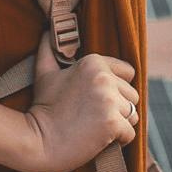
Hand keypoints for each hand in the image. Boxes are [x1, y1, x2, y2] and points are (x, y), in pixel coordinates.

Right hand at [20, 53, 139, 171]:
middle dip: (119, 108)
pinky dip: (119, 140)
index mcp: (93, 62)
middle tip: (94, 116)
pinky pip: (130, 133)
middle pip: (132, 95)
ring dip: (120, 124)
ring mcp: (109, 101)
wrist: (37, 140)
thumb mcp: (44, 73)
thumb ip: (48, 49)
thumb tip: (47, 31)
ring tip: (97, 127)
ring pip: (134, 114)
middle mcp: (104, 78)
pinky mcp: (112, 123)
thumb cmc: (43, 107)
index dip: (116, 88)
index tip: (98, 98)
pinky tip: (100, 140)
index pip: (128, 72)